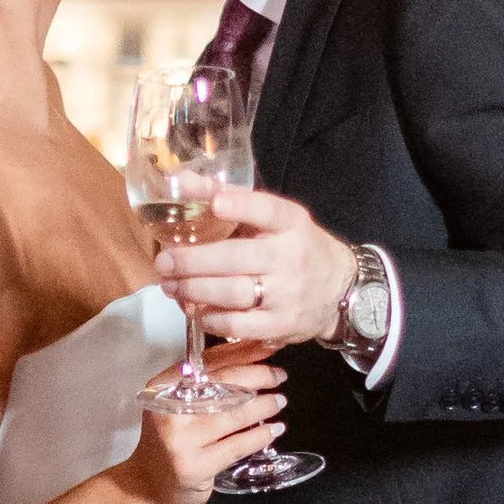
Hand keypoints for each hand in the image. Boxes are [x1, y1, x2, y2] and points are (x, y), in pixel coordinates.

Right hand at [115, 363, 284, 503]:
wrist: (149, 488)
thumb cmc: (172, 442)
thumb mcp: (180, 407)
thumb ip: (207, 382)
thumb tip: (251, 354)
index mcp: (163, 387)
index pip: (208, 362)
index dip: (242, 352)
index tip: (268, 346)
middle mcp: (169, 410)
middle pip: (222, 384)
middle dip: (258, 375)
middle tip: (279, 375)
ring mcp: (181, 439)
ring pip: (233, 414)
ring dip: (263, 405)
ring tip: (279, 401)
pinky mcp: (195, 466)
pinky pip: (236, 446)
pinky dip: (259, 436)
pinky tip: (274, 430)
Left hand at [153, 185, 357, 351]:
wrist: (340, 290)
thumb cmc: (295, 247)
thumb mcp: (274, 218)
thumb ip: (228, 196)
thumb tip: (180, 178)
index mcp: (291, 223)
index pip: (267, 210)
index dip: (241, 206)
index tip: (216, 204)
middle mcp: (291, 257)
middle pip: (236, 258)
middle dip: (192, 261)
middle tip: (164, 262)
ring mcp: (287, 294)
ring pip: (232, 292)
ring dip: (194, 290)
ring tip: (171, 286)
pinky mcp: (282, 325)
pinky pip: (239, 324)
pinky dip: (212, 318)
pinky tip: (196, 311)